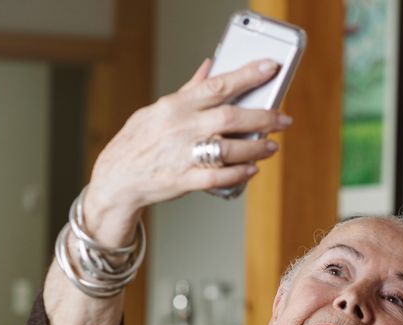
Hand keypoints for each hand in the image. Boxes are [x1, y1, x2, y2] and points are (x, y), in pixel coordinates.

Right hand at [83, 58, 292, 243]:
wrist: (117, 177)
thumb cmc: (139, 140)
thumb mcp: (158, 109)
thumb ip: (188, 90)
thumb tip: (210, 66)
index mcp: (176, 106)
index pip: (217, 85)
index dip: (247, 75)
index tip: (270, 68)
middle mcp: (181, 128)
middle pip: (231, 117)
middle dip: (264, 117)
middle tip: (285, 119)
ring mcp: (182, 155)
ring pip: (230, 149)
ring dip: (257, 147)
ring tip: (272, 146)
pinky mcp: (184, 180)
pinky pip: (219, 177)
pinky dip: (240, 172)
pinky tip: (253, 168)